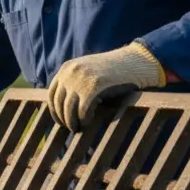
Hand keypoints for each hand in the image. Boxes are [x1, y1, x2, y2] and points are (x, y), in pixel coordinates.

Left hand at [48, 43, 165, 130]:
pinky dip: (84, 120)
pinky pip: (83, 111)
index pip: (52, 94)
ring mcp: (81, 78)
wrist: (137, 61)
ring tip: (78, 129)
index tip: (60, 122)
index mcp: (66, 68)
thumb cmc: (113, 71)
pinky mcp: (94, 86)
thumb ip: (74, 85)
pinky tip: (89, 123)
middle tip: (71, 129)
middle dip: (63, 119)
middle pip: (59, 103)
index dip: (54, 111)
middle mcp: (71, 72)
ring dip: (72, 123)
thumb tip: (62, 111)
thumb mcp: (88, 73)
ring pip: (69, 109)